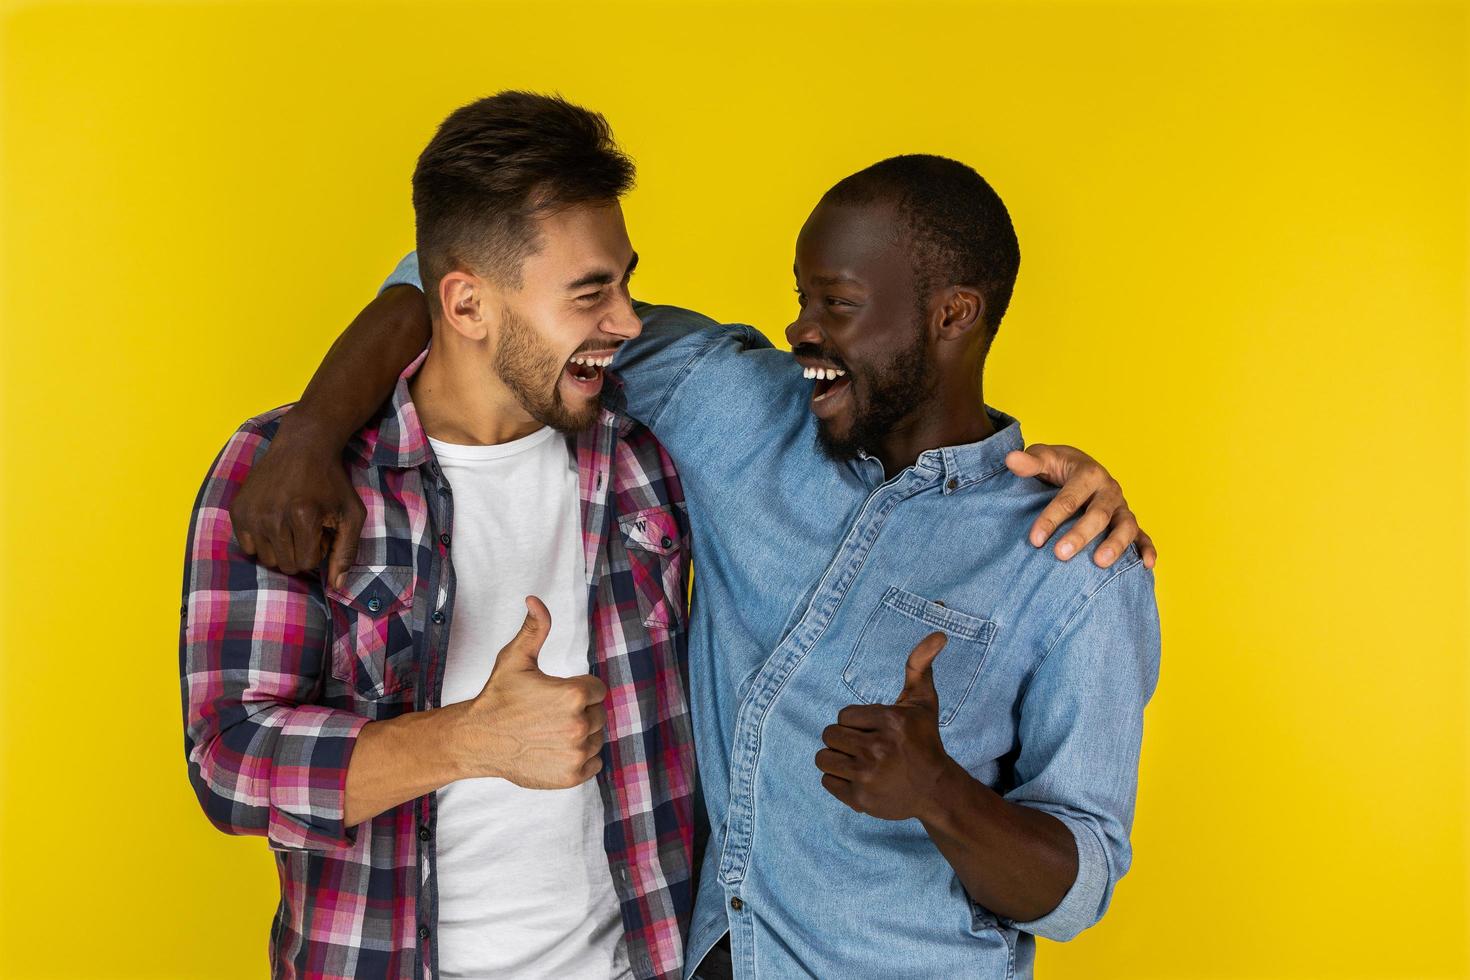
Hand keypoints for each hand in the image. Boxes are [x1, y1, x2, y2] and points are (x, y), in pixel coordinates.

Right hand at [230, 420, 363, 588]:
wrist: (303, 445)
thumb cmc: (331, 482)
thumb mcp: (350, 514)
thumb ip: (347, 552)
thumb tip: (338, 586)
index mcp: (303, 516)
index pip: (306, 564)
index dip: (318, 550)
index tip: (321, 531)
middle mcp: (272, 516)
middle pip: (284, 565)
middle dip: (299, 552)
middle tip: (306, 528)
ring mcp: (251, 513)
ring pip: (265, 559)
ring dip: (280, 548)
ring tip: (290, 524)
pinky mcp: (237, 510)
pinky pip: (247, 546)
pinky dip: (261, 540)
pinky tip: (273, 520)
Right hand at [457, 596, 607, 789]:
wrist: (477, 740)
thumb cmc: (498, 698)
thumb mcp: (515, 658)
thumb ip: (534, 628)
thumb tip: (535, 599)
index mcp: (574, 694)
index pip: (597, 690)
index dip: (579, 690)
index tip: (557, 695)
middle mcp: (579, 725)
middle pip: (598, 714)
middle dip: (579, 712)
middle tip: (550, 714)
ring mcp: (577, 753)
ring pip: (597, 738)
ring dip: (581, 735)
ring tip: (551, 731)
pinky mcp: (572, 776)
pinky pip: (595, 763)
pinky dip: (580, 758)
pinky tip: (556, 749)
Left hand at [816, 632, 959, 820]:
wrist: (935, 789)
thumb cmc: (924, 741)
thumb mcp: (923, 702)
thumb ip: (920, 665)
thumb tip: (938, 634)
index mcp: (890, 721)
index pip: (843, 716)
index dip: (856, 723)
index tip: (875, 731)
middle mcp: (878, 748)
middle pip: (830, 735)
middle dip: (845, 740)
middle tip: (866, 747)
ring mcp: (868, 775)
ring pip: (823, 758)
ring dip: (838, 759)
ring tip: (859, 762)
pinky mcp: (860, 799)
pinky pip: (827, 781)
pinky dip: (838, 780)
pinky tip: (859, 779)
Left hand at [1005, 444, 1156, 568]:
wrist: (1078, 466)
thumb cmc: (1058, 465)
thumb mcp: (1043, 458)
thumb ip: (1029, 462)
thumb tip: (1011, 459)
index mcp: (1089, 473)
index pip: (1069, 498)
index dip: (1051, 518)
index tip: (1035, 539)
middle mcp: (1109, 490)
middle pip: (1098, 514)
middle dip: (1080, 535)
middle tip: (1060, 555)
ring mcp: (1121, 507)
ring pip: (1126, 526)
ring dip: (1116, 544)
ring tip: (1100, 563)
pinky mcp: (1128, 521)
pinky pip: (1144, 535)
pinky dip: (1147, 549)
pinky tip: (1146, 565)